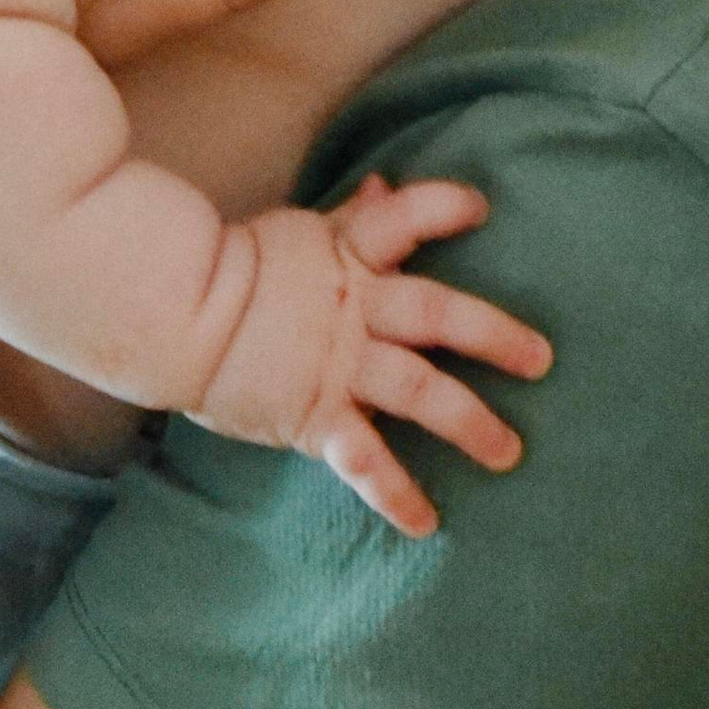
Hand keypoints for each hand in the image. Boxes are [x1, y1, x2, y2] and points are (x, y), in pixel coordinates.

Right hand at [189, 175, 549, 537]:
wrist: (167, 317)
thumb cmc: (230, 273)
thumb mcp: (297, 234)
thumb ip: (350, 219)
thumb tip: (383, 186)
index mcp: (348, 257)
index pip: (403, 221)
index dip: (441, 209)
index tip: (481, 209)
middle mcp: (356, 310)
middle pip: (439, 314)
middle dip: (496, 336)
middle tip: (541, 360)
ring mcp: (340, 365)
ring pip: (421, 392)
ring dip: (470, 423)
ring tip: (509, 453)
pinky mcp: (315, 417)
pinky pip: (365, 460)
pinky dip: (396, 493)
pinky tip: (426, 523)